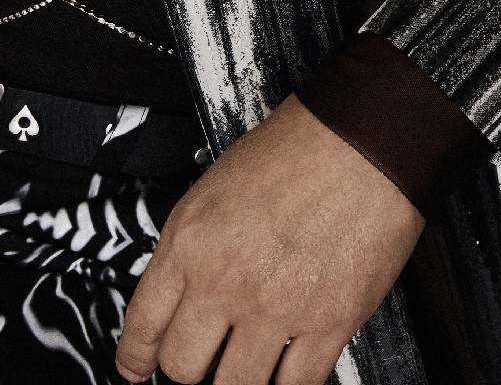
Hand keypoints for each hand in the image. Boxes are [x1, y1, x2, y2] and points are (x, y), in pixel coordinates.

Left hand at [114, 93, 423, 383]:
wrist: (365, 140)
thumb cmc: (299, 147)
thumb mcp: (216, 186)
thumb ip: (195, 242)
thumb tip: (185, 284)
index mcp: (191, 243)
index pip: (145, 323)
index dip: (136, 356)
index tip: (136, 368)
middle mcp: (226, 282)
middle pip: (183, 367)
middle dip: (189, 368)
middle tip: (203, 359)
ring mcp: (276, 308)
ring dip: (237, 381)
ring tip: (247, 366)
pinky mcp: (328, 323)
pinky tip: (287, 377)